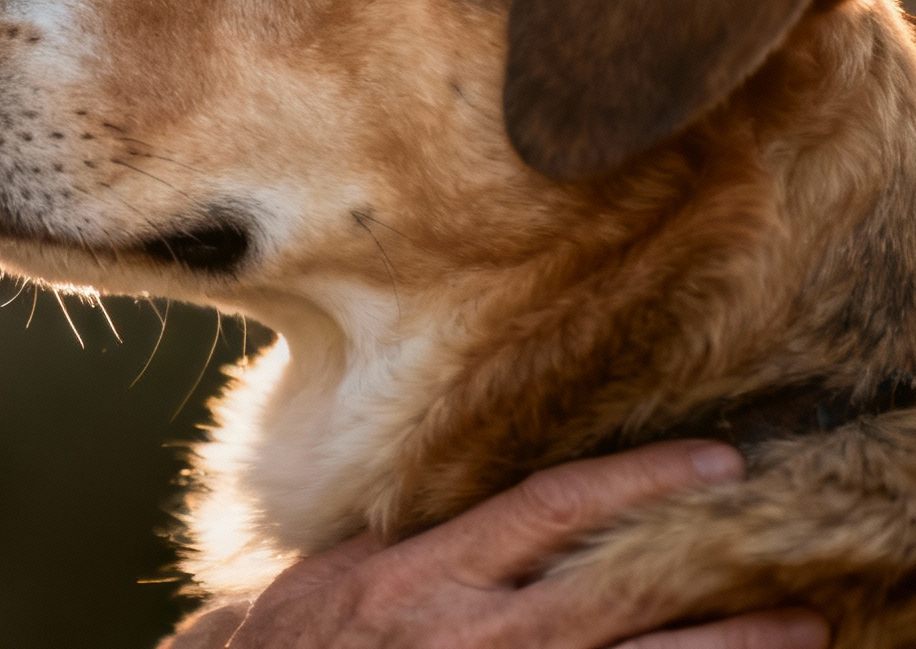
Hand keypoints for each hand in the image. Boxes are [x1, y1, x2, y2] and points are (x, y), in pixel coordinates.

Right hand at [165, 440, 828, 648]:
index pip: (553, 508)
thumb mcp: (353, 562)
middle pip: (617, 601)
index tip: (714, 460)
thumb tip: (508, 496)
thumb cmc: (294, 635)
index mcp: (430, 573)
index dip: (640, 480)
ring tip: (797, 636)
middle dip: (711, 586)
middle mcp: (474, 634)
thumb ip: (432, 535)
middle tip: (794, 571)